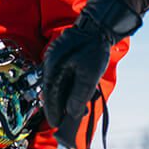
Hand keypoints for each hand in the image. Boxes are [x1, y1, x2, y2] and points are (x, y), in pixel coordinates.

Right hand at [42, 0, 141, 148]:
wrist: (99, 24)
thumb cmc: (93, 46)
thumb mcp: (89, 75)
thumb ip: (79, 94)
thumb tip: (72, 111)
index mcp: (53, 66)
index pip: (49, 95)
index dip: (53, 111)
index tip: (57, 124)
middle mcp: (52, 63)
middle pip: (53, 90)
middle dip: (60, 106)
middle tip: (68, 120)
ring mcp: (57, 59)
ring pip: (59, 84)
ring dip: (66, 97)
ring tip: (76, 109)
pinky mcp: (64, 57)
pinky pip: (64, 76)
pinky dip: (70, 87)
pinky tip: (78, 94)